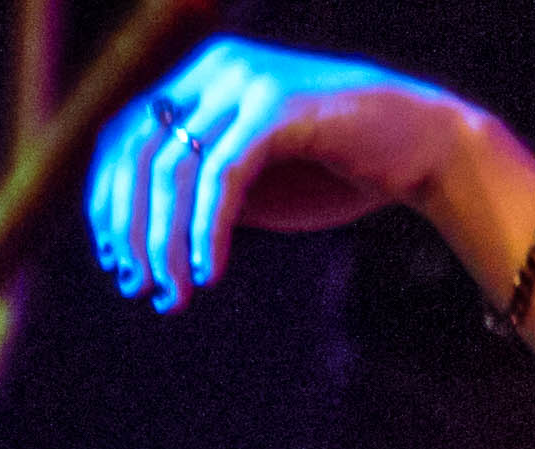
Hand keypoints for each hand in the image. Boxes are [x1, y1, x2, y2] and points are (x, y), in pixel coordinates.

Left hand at [85, 42, 495, 310]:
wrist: (425, 149)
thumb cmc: (339, 172)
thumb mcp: (255, 185)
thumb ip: (202, 197)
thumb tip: (140, 245)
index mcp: (200, 80)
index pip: (124, 138)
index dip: (109, 204)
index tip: (117, 262)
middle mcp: (215, 70)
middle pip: (138, 152)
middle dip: (131, 227)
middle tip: (139, 285)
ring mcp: (246, 84)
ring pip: (174, 168)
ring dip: (165, 239)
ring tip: (175, 292)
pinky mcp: (278, 109)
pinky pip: (222, 175)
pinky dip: (208, 229)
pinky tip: (210, 271)